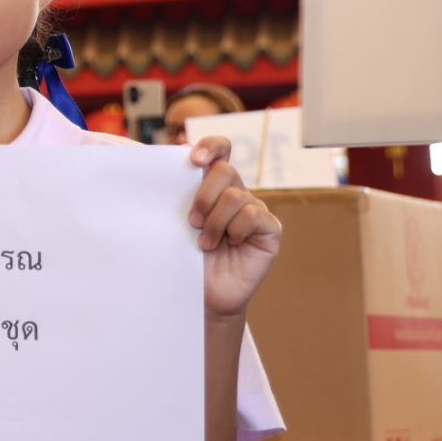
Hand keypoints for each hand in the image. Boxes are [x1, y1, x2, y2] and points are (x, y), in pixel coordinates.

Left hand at [187, 137, 281, 320]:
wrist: (202, 294)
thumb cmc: (186, 257)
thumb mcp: (176, 222)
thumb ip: (178, 194)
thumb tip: (171, 157)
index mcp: (212, 186)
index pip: (220, 150)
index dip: (210, 146)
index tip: (194, 159)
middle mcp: (236, 193)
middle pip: (225, 171)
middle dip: (204, 196)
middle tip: (192, 222)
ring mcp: (255, 210)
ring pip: (236, 196)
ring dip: (215, 222)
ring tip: (206, 244)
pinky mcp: (270, 229)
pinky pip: (254, 216)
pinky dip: (236, 230)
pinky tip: (230, 245)